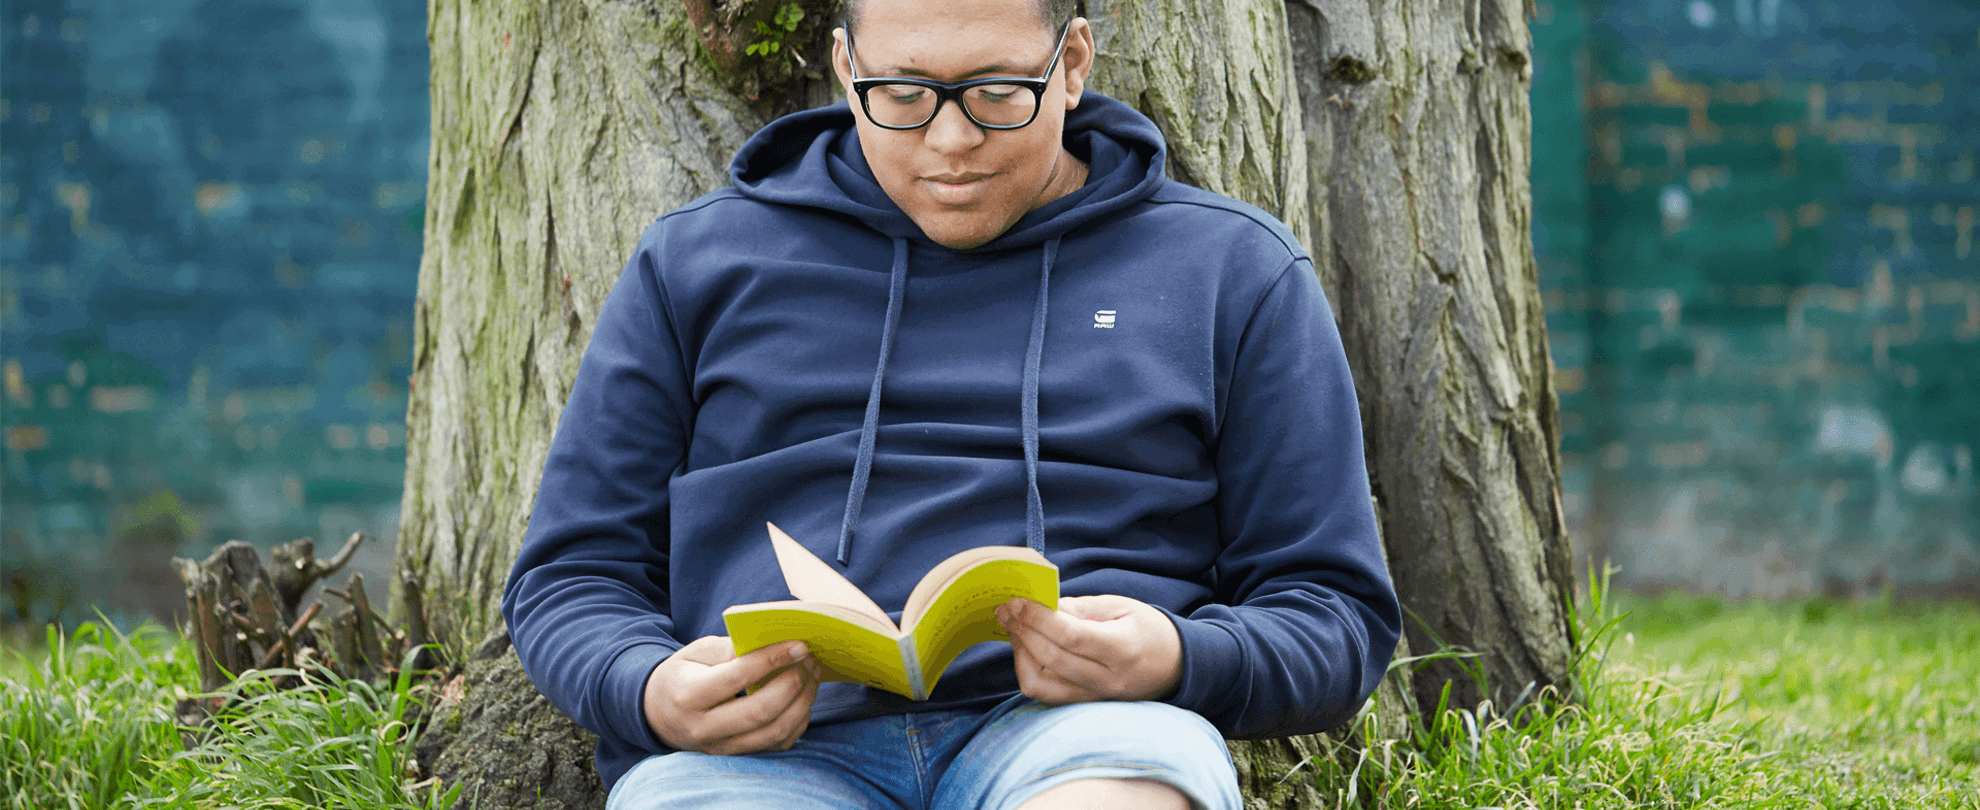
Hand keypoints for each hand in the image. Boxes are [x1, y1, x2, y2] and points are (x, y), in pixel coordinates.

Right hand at [643, 636, 819, 754]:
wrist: (657, 714)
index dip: (772, 660)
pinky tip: (802, 700)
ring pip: (773, 733)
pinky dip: (797, 722)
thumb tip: (767, 646)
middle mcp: (702, 728)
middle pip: (760, 711)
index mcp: (688, 695)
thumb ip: (728, 648)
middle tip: (809, 661)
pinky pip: (776, 745)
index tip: (799, 645)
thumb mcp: (694, 652)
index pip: (737, 676)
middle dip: (793, 683)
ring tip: (811, 677)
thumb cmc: (682, 676)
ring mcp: (720, 748)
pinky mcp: (735, 758)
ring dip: (802, 703)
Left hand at [995, 595, 1182, 704]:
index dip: (1039, 618)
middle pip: (1052, 660)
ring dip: (1020, 654)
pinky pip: (1047, 695)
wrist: (1177, 666)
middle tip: (1006, 609)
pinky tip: (1026, 648)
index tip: (1017, 601)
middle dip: (1023, 631)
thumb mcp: (1122, 607)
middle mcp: (1108, 680)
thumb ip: (1081, 608)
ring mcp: (1096, 698)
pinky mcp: (1086, 706)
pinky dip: (1030, 670)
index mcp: (1123, 650)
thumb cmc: (1150, 630)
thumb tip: (1042, 606)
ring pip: (1042, 685)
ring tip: (1014, 628)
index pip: (1071, 637)